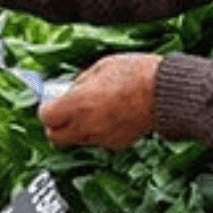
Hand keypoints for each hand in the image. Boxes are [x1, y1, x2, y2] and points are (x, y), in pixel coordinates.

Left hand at [38, 53, 162, 151]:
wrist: (167, 93)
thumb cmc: (136, 74)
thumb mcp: (100, 68)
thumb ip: (80, 83)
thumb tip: (69, 90)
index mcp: (78, 104)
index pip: (45, 117)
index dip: (46, 109)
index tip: (51, 102)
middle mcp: (86, 126)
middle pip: (55, 137)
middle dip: (56, 126)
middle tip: (63, 112)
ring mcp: (102, 138)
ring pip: (76, 141)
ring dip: (76, 129)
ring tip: (91, 110)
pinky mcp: (117, 145)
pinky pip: (98, 141)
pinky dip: (97, 133)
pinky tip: (109, 117)